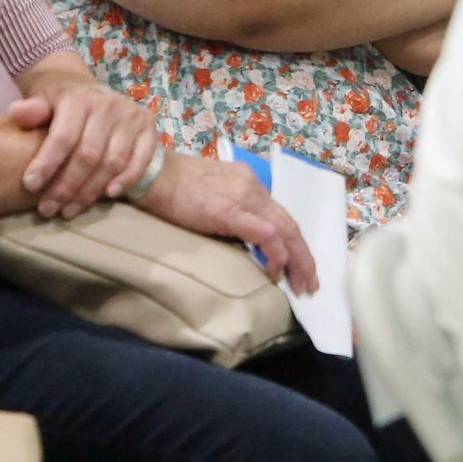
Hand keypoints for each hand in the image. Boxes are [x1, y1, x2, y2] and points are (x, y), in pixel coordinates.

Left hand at [7, 70, 160, 215]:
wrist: (91, 90)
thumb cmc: (61, 102)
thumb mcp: (42, 99)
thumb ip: (32, 110)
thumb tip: (15, 112)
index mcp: (79, 98)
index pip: (64, 136)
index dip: (47, 163)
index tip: (30, 186)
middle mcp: (108, 105)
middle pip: (88, 155)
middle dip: (66, 186)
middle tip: (47, 208)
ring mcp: (131, 117)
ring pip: (112, 163)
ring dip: (90, 191)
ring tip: (68, 210)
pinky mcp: (148, 129)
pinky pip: (140, 161)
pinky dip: (126, 181)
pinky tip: (107, 196)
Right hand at [139, 152, 318, 296]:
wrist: (153, 175)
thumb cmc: (172, 187)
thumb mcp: (210, 192)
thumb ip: (228, 206)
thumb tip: (237, 232)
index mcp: (249, 181)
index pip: (279, 214)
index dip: (292, 242)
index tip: (296, 265)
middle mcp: (254, 187)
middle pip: (290, 225)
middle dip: (304, 257)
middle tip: (309, 284)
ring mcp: (246, 198)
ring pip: (286, 232)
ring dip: (298, 262)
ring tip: (301, 286)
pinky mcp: (233, 212)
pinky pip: (267, 237)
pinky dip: (276, 257)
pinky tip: (273, 274)